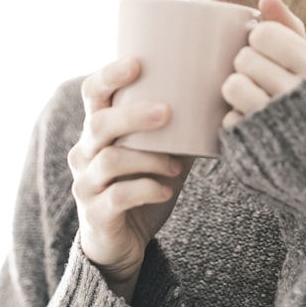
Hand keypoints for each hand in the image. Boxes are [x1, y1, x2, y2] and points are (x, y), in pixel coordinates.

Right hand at [67, 58, 191, 300]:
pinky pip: (119, 196)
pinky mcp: (96, 213)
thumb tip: (221, 94)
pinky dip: (148, 189)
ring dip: (150, 158)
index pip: (93, 93)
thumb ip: (177, 127)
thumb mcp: (159, 152)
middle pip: (100, 123)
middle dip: (134, 115)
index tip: (137, 63)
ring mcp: (86, 183)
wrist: (121, 242)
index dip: (109, 76)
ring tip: (177, 164)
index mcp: (98, 129)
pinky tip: (167, 189)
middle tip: (167, 112)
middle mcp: (84, 152)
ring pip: (112, 160)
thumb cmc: (143, 185)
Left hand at [221, 0, 305, 127]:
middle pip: (244, 58)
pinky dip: (237, 120)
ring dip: (237, 89)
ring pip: (232, 86)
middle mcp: (302, 94)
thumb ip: (291, 29)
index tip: (267, 51)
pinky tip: (253, 122)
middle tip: (262, 77)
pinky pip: (229, 120)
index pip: (264, 34)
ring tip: (253, 96)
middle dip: (247, 65)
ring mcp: (279, 123)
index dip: (258, 40)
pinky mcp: (258, 148)